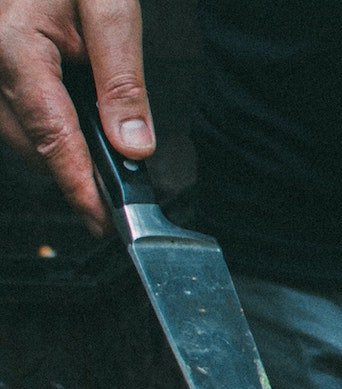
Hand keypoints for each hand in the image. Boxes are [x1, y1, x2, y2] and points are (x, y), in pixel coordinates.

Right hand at [0, 0, 152, 235]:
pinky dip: (47, 133)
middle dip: (74, 174)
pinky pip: (14, 118)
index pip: (51, 136)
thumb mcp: (110, 8)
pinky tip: (78, 130)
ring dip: (61, 155)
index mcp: (14, 46)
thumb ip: (122, 79)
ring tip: (101, 165)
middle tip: (117, 198)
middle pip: (32, 145)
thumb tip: (134, 146)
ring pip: (19, 137)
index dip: (79, 186)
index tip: (103, 220)